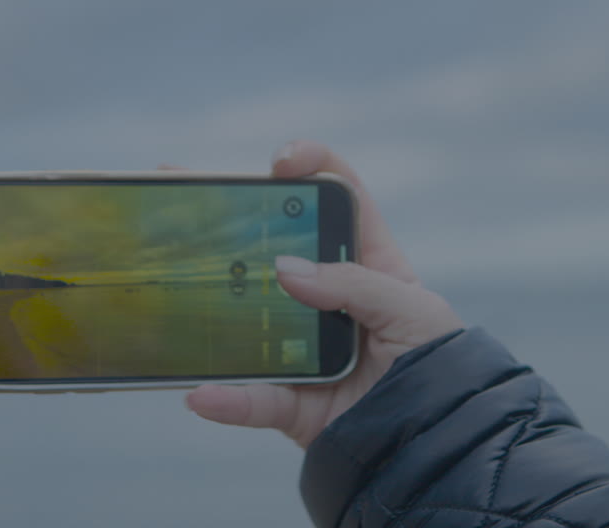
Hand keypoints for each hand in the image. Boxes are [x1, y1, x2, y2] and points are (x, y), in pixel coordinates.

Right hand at [182, 140, 464, 448]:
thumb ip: (355, 285)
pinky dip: (227, 399)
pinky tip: (200, 393)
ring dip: (204, 303)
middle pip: (272, 247)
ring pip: (245, 320)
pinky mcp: (293, 404)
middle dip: (226, 217)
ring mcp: (303, 350)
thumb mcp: (413, 312)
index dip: (312, 167)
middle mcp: (328, 299)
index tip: (282, 163)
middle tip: (183, 187)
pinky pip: (253, 401)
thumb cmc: (440, 368)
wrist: (442, 445)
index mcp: (368, 263)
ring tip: (167, 278)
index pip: (340, 198)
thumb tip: (285, 270)